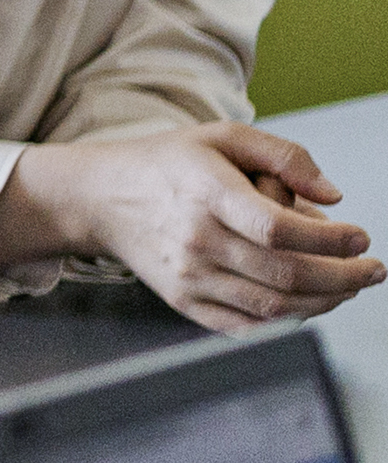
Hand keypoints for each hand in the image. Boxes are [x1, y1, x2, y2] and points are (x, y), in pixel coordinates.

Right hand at [0, 126, 382, 331]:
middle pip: (286, 274)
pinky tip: (308, 302)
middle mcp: (196, 239)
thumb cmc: (167, 164)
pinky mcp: (185, 302)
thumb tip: (333, 195)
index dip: (330, 240)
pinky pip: (249, 325)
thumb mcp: (222, 137)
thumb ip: (283, 155)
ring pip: (274, 306)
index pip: (279, 229)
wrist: (101, 197)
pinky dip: (288, 320)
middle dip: (344, 277)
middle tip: (372, 269)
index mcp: (205, 192)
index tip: (361, 238)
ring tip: (348, 286)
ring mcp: (189, 276)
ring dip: (325, 301)